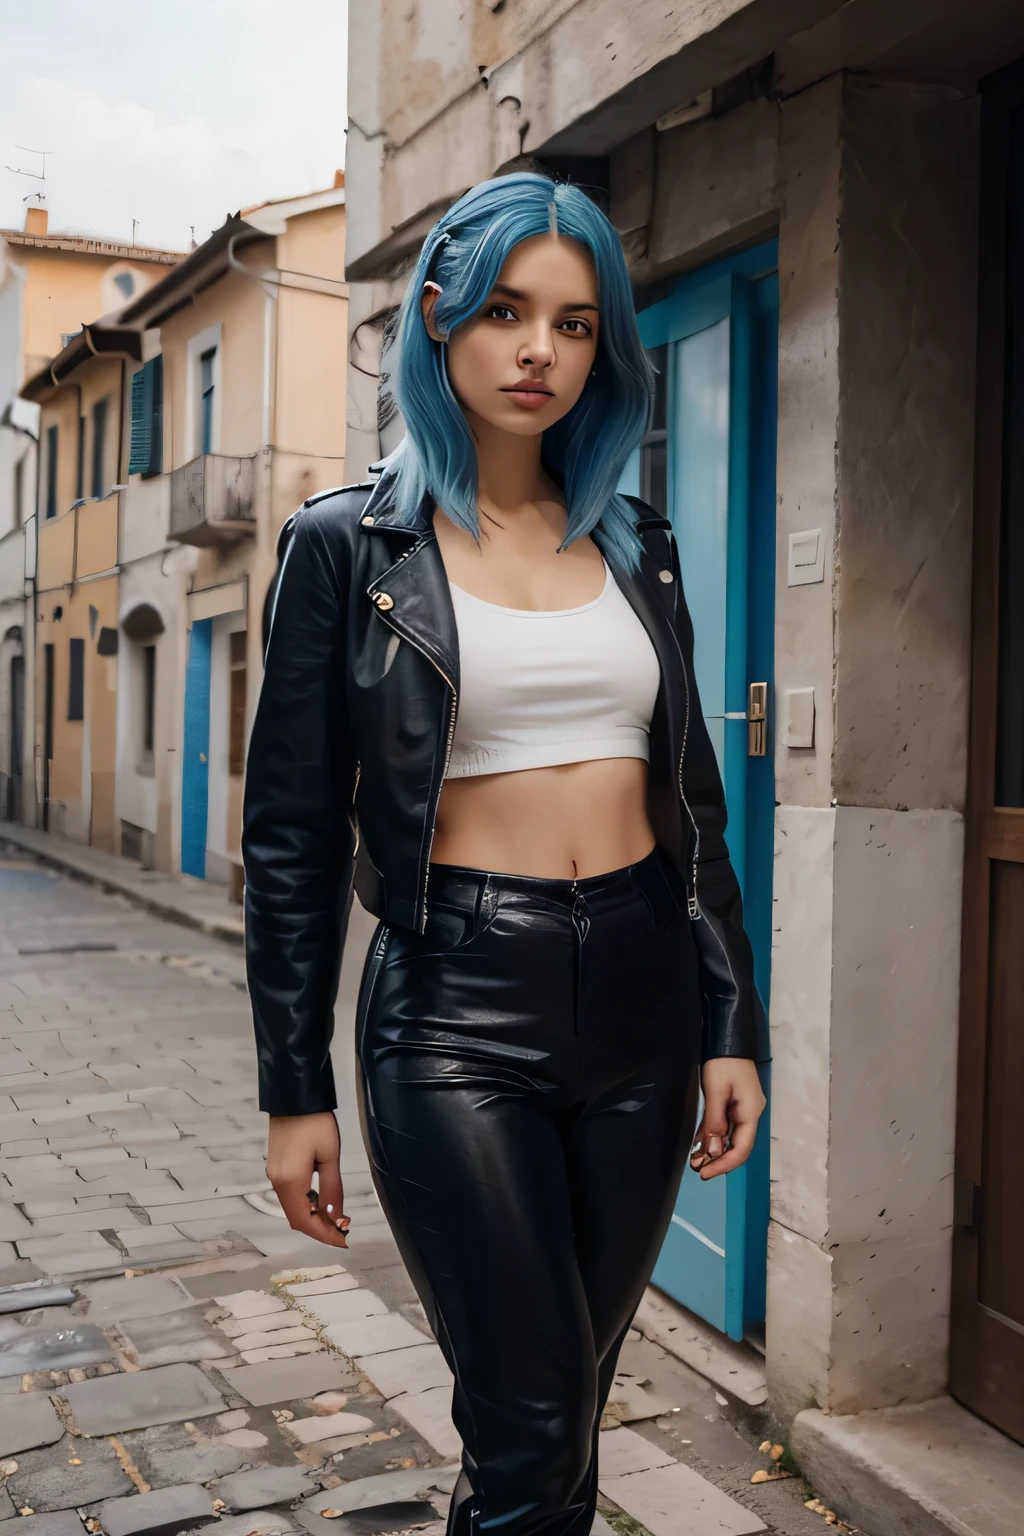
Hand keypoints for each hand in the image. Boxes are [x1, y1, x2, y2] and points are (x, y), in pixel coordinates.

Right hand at [266, 1112, 350, 1247]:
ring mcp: (274, 1175)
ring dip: (312, 1217)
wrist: (294, 1098)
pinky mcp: (276, 1167)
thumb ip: (331, 1189)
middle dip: (319, 1228)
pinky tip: (320, 1202)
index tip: (343, 1240)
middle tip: (342, 1231)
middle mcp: (277, 1183)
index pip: (305, 1221)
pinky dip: (305, 1204)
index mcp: (290, 1183)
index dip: (323, 1234)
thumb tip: (335, 1217)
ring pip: (292, 1208)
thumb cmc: (316, 1124)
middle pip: (296, 1218)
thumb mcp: (330, 1157)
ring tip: (335, 1218)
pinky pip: (289, 1195)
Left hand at [690, 1058, 765, 1180]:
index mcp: (751, 1113)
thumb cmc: (723, 1063)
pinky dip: (712, 1136)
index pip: (741, 1148)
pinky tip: (699, 1145)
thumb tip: (714, 1151)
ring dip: (713, 1150)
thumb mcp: (716, 1091)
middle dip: (717, 1159)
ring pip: (729, 1137)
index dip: (724, 1164)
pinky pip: (724, 1125)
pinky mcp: (733, 1103)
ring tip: (696, 1161)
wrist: (728, 1039)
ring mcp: (742, 1109)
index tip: (705, 1173)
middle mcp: (750, 1114)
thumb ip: (715, 1121)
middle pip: (737, 1145)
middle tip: (697, 1169)